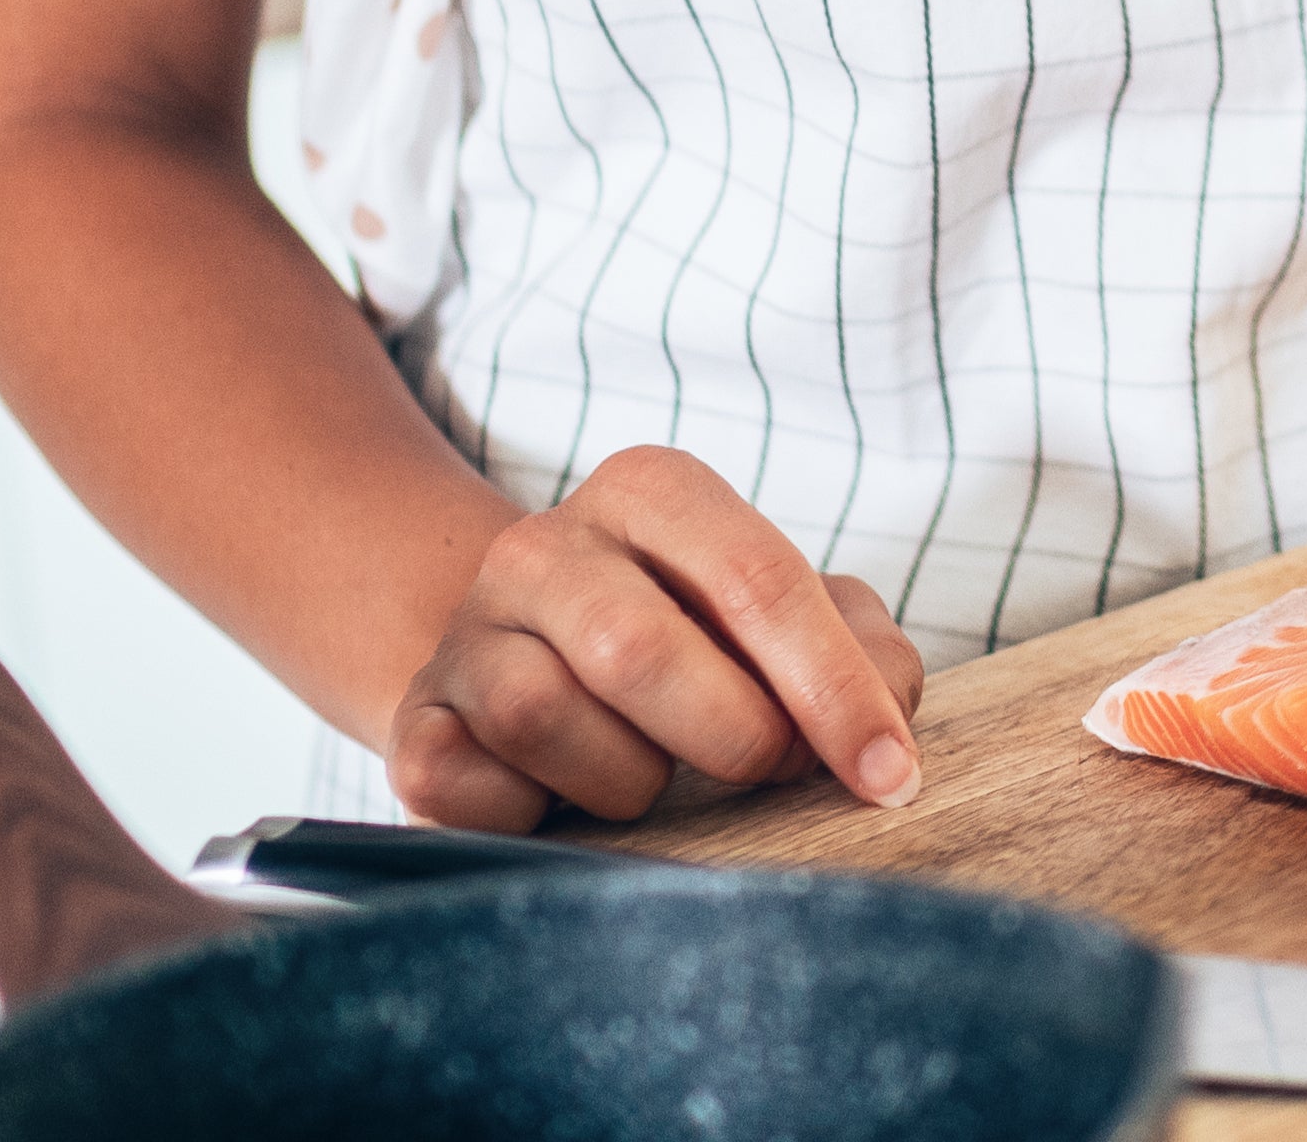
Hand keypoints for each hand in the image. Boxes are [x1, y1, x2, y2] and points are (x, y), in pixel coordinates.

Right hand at [387, 443, 927, 828]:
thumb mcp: (781, 622)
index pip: (755, 580)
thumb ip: (860, 651)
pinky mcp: (416, 722)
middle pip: (641, 650)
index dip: (833, 690)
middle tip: (763, 768)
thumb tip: (887, 729)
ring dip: (628, 780)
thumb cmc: (689, 647)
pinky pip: (470, 785)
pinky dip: (532, 814)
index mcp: (650, 491)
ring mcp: (468, 631)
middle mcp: (544, 544)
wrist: (530, 668)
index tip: (889, 777)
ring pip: (545, 718)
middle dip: (731, 738)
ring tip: (647, 771)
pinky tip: (558, 800)